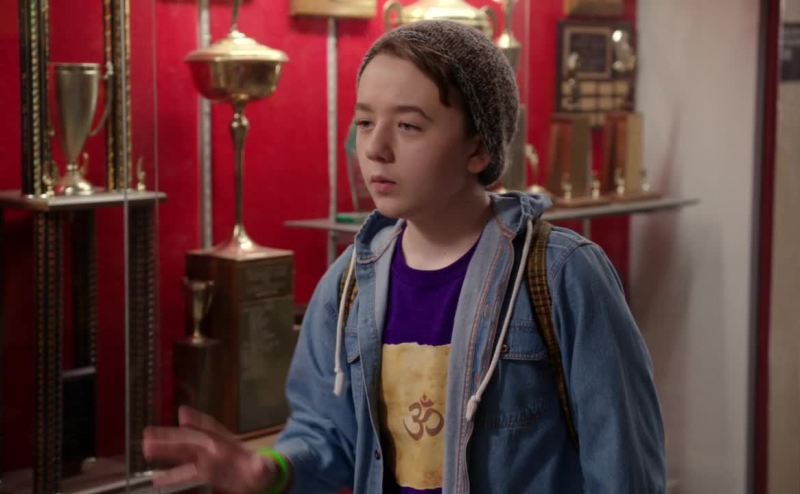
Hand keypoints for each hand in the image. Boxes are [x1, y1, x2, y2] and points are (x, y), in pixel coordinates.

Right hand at [143, 406, 275, 493]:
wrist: (261, 478)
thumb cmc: (262, 471)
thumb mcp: (264, 470)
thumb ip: (261, 468)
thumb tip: (261, 467)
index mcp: (229, 446)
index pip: (212, 432)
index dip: (199, 423)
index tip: (184, 414)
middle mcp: (215, 450)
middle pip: (190, 442)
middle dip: (171, 439)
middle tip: (148, 436)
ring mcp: (207, 461)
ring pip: (183, 455)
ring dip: (166, 452)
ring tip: (146, 448)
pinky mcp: (204, 474)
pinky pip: (185, 474)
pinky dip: (171, 476)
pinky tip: (157, 480)